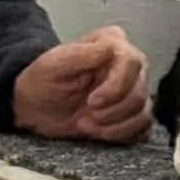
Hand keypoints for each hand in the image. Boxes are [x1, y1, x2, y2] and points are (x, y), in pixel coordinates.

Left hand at [13, 29, 150, 145]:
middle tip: (85, 117)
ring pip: (143, 112)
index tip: (92, 102)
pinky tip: (99, 132)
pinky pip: (143, 128)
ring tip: (86, 124)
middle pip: (139, 92)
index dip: (115, 87)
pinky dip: (121, 135)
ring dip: (114, 126)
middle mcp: (128, 65)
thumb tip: (111, 47)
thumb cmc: (42, 81)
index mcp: (112, 44)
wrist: (36, 106)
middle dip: (111, 111)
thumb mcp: (54, 64)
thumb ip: (83, 54)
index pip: (132, 62)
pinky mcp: (132, 114)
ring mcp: (133, 90)